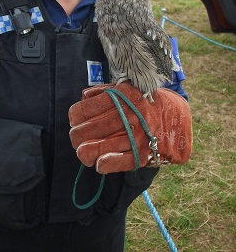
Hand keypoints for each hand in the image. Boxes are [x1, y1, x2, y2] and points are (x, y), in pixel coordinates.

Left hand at [69, 82, 191, 173]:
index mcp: (120, 97)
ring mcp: (136, 135)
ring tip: (83, 151)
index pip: (85, 109)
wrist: (176, 114)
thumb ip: (103, 91)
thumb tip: (83, 98)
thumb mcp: (125, 88)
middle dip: (77, 136)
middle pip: (88, 130)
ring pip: (99, 147)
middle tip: (77, 138)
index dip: (75, 117)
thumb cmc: (144, 100)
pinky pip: (119, 162)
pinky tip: (98, 163)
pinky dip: (104, 164)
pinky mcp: (143, 153)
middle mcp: (127, 115)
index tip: (75, 120)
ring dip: (85, 152)